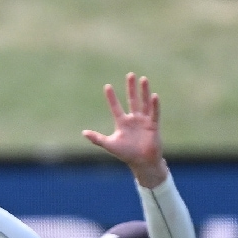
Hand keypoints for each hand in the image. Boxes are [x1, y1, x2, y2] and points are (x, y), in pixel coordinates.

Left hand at [82, 73, 167, 187]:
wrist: (142, 163)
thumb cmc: (126, 154)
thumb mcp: (110, 145)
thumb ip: (97, 139)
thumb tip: (83, 133)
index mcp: (122, 122)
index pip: (115, 107)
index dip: (111, 97)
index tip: (107, 86)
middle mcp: (133, 119)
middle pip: (132, 100)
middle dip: (131, 88)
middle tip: (130, 74)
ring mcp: (144, 121)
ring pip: (144, 103)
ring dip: (144, 91)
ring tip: (143, 79)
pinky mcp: (153, 125)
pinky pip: (154, 113)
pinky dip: (154, 105)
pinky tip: (154, 96)